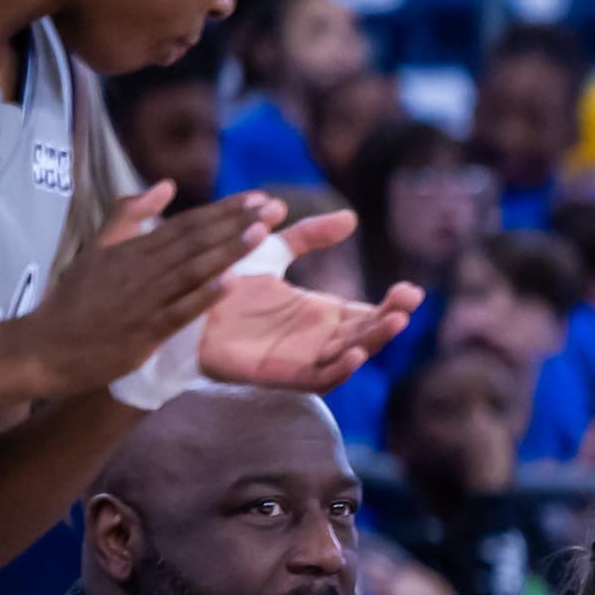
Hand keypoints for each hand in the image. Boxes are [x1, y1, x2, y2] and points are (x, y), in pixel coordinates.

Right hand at [14, 183, 283, 396]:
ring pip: (191, 270)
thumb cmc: (76, 299)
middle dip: (234, 222)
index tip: (257, 198)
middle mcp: (141, 268)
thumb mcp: (97, 249)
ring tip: (260, 233)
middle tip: (272, 206)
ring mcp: (143, 299)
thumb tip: (165, 185)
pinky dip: (202, 297)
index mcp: (133, 249)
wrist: (46, 345)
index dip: (223, 210)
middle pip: (194, 240)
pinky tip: (229, 283)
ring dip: (226, 251)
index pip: (186, 224)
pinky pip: (178, 311)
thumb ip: (128, 216)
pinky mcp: (143, 331)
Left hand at [200, 209, 419, 392]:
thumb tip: (349, 217)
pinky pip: (319, 378)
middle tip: (408, 300)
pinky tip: (357, 353)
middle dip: (391, 319)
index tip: (411, 290)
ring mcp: (301, 358)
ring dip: (375, 341)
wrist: (182, 305)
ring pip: (351, 355)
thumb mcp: (271, 251)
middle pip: (366, 333)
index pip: (367, 312)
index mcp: (319, 314)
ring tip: (394, 321)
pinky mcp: (281, 374)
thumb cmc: (222, 283)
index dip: (392, 304)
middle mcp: (316, 338)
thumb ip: (309, 236)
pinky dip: (340, 369)